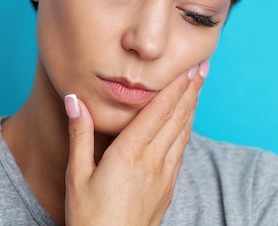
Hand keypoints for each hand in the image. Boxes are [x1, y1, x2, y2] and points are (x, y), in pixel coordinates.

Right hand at [63, 61, 208, 225]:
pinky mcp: (168, 188)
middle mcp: (153, 162)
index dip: (176, 87)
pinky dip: (187, 130)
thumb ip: (80, 134)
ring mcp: (164, 176)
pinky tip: (188, 123)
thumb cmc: (89, 217)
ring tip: (200, 86)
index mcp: (130, 154)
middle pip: (177, 118)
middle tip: (203, 66)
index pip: (159, 111)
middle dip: (191, 89)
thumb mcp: (76, 175)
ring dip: (193, 106)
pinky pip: (181, 151)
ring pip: (183, 133)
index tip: (188, 67)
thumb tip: (74, 99)